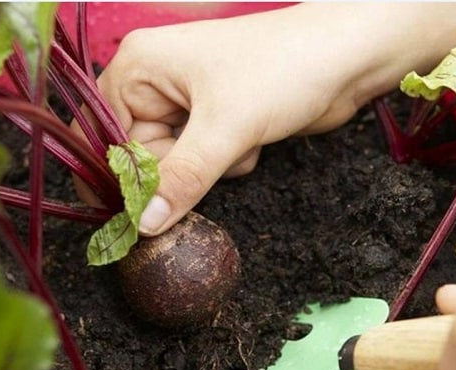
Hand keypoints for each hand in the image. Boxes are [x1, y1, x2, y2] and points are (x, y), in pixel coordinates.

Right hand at [74, 3, 455, 235]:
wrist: (346, 58)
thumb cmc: (282, 71)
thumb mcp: (225, 128)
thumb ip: (180, 179)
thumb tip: (143, 224)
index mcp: (139, 66)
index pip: (109, 137)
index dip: (128, 176)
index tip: (143, 214)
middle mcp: (155, 81)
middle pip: (142, 154)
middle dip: (181, 168)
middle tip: (213, 160)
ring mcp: (187, 100)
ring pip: (176, 163)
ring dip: (209, 166)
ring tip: (240, 139)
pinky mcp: (215, 118)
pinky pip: (203, 160)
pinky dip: (228, 160)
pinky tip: (253, 139)